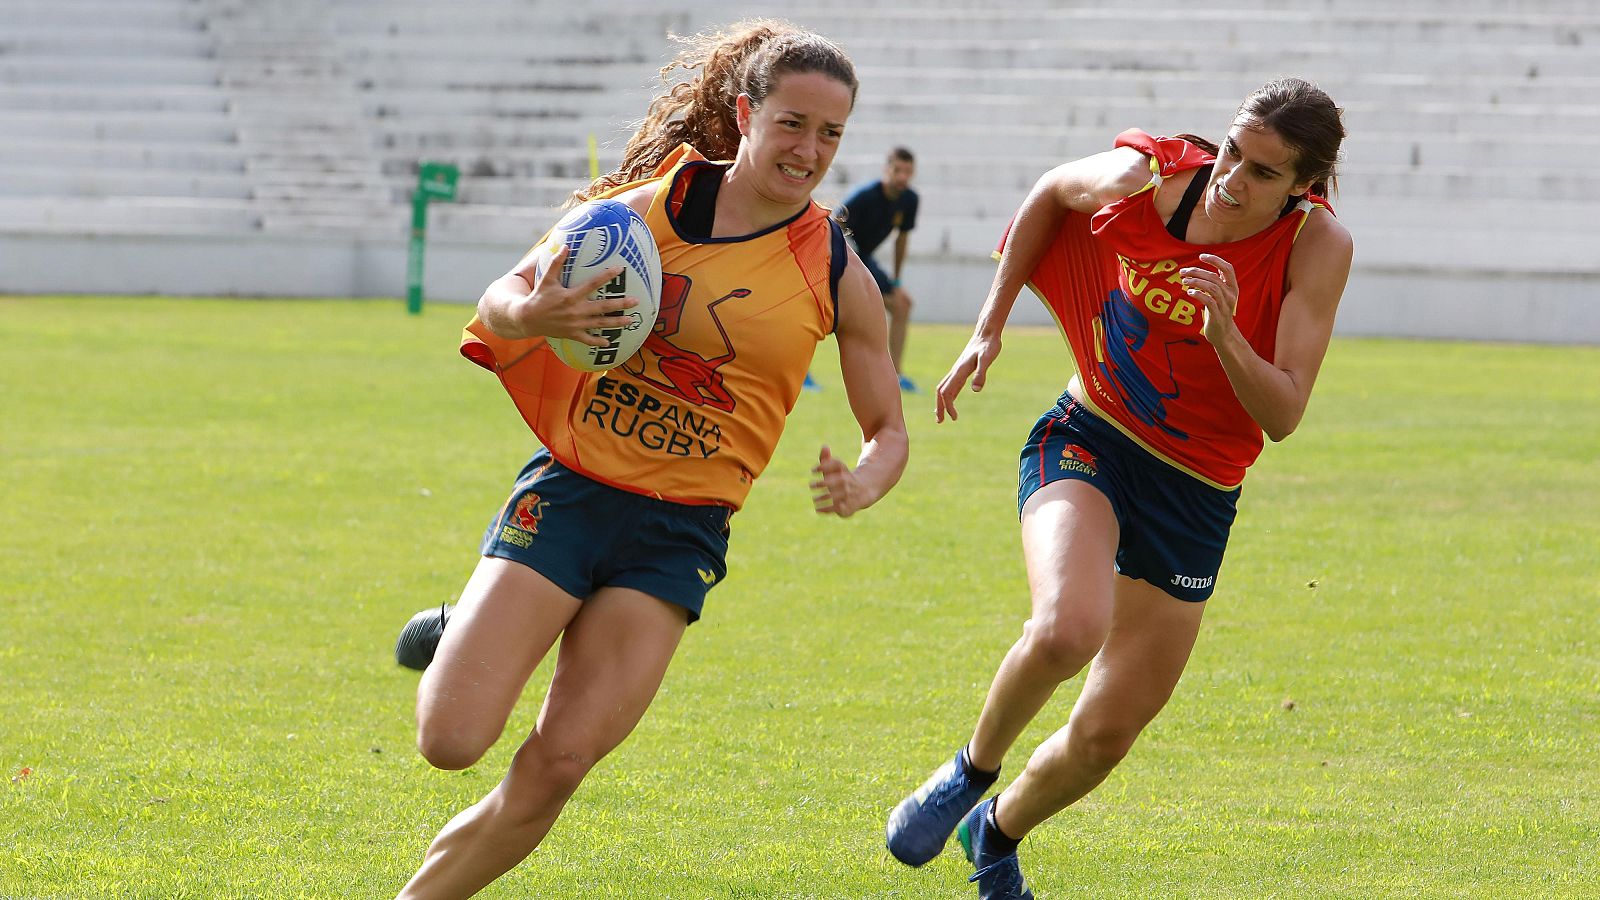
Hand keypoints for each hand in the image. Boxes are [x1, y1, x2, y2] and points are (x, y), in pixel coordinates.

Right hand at [511, 246, 638, 347]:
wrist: (527, 318)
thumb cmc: (539, 296)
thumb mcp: (547, 279)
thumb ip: (557, 262)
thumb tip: (566, 246)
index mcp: (571, 295)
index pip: (593, 283)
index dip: (607, 275)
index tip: (621, 269)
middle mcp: (576, 310)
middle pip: (603, 307)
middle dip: (620, 304)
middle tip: (636, 301)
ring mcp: (575, 324)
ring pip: (600, 324)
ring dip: (616, 322)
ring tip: (631, 321)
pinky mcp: (572, 334)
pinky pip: (588, 340)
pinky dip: (598, 341)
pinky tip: (609, 342)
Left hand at [810, 445, 862, 517]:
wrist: (863, 491)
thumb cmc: (843, 478)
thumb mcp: (835, 469)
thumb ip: (826, 459)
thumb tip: (825, 446)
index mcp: (844, 471)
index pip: (837, 465)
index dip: (825, 466)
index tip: (812, 470)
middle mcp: (848, 482)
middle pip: (839, 481)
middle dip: (825, 483)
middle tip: (811, 485)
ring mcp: (850, 495)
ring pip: (839, 496)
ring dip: (825, 498)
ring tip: (814, 499)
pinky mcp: (849, 507)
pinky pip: (839, 509)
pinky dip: (828, 509)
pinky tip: (818, 509)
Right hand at [934, 333, 1001, 422]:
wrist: (987, 333)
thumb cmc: (988, 345)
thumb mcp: (987, 359)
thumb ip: (981, 374)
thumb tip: (975, 390)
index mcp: (959, 371)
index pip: (947, 392)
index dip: (948, 406)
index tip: (954, 418)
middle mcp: (955, 371)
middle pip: (940, 391)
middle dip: (939, 407)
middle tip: (940, 421)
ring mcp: (957, 370)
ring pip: (943, 388)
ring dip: (941, 402)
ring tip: (942, 415)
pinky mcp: (962, 369)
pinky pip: (951, 384)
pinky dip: (948, 395)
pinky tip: (952, 400)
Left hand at [1181, 253, 1240, 346]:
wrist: (1223, 334)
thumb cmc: (1218, 312)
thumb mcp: (1219, 295)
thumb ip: (1214, 283)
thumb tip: (1200, 269)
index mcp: (1232, 287)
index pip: (1228, 268)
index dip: (1215, 260)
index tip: (1201, 256)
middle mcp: (1231, 295)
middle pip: (1214, 277)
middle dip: (1197, 272)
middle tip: (1183, 272)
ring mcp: (1225, 305)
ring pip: (1212, 287)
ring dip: (1195, 282)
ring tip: (1184, 281)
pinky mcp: (1217, 315)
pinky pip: (1208, 301)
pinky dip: (1198, 294)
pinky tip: (1189, 292)